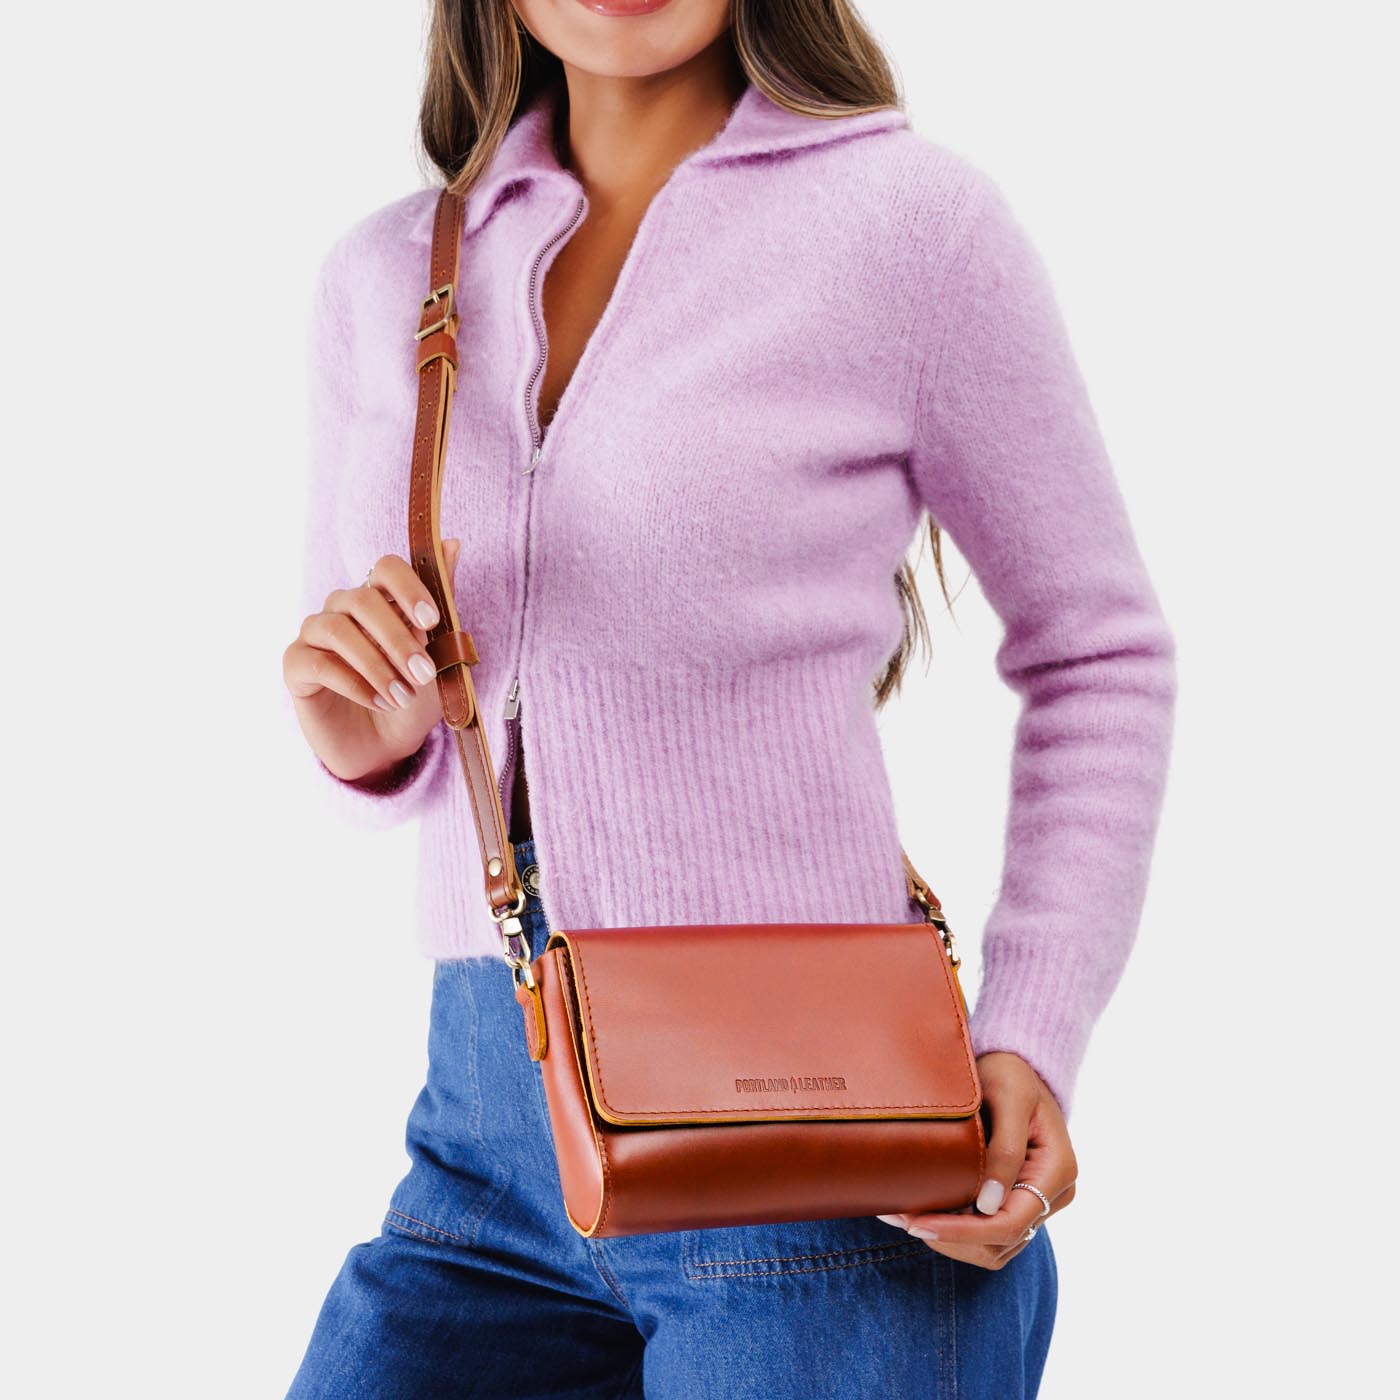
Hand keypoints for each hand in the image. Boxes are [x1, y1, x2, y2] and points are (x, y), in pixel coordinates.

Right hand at [283, 542, 459, 782]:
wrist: (385, 748)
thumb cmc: (411, 698)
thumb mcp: (437, 657)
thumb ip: (442, 604)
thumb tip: (453, 544)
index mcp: (380, 599)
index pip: (386, 567)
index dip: (408, 587)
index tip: (432, 620)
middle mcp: (343, 608)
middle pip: (363, 600)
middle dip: (398, 639)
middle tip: (423, 674)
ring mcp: (314, 634)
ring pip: (338, 629)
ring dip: (376, 664)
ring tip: (402, 696)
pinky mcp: (295, 665)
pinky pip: (318, 663)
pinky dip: (355, 684)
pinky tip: (380, 702)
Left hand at [876, 1051, 1077, 1270]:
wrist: (1015, 1064)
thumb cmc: (1011, 1072)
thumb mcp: (1009, 1096)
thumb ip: (1006, 1148)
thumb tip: (989, 1205)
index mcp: (1057, 1171)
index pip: (1009, 1223)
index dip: (963, 1231)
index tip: (919, 1223)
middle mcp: (1052, 1193)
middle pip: (999, 1243)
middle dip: (949, 1237)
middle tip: (901, 1218)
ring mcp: (1035, 1200)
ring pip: (992, 1247)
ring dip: (948, 1239)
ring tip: (904, 1216)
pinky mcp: (1015, 1199)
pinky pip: (986, 1232)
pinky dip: (954, 1230)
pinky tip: (921, 1211)